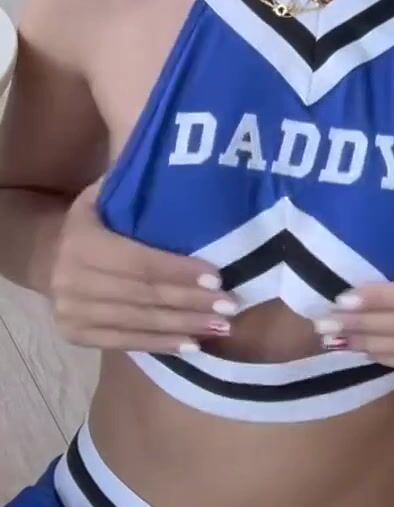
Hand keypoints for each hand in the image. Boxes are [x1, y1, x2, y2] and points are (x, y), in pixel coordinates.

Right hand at [48, 182, 238, 353]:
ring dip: (182, 327)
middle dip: (190, 303)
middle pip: (142, 296)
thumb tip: (186, 162)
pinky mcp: (75, 336)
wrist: (50, 254)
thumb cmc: (97, 218)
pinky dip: (160, 345)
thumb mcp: (106, 192)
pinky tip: (192, 345)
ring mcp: (70, 313)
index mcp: (81, 240)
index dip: (178, 271)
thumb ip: (136, 182)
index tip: (218, 277)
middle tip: (231, 306)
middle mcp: (70, 280)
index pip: (138, 261)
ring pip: (136, 322)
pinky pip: (124, 343)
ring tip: (221, 326)